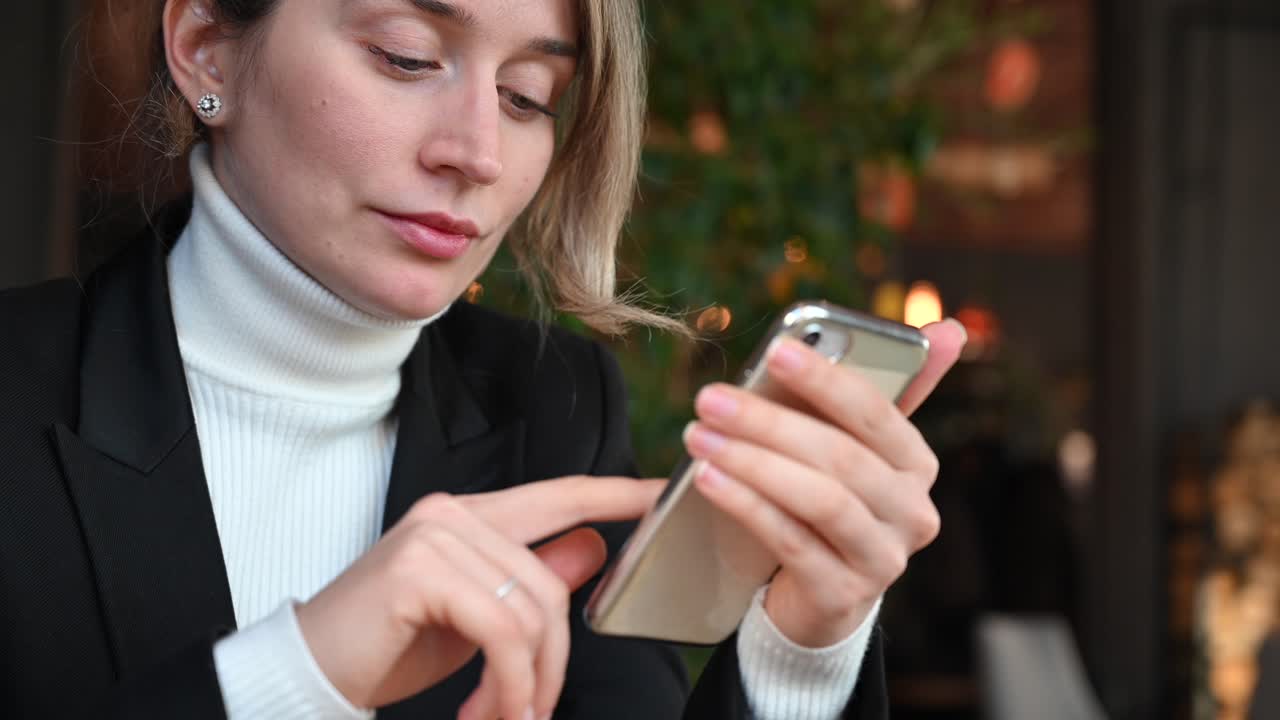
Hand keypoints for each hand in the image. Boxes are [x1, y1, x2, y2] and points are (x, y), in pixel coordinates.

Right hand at [294, 475, 664, 719]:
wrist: (310, 672)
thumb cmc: (389, 646)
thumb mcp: (474, 617)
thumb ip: (531, 580)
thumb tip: (594, 549)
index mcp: (470, 516)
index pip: (558, 495)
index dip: (614, 494)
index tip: (660, 493)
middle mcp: (454, 513)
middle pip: (552, 583)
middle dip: (554, 662)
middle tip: (531, 715)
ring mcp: (434, 535)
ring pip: (532, 612)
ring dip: (527, 685)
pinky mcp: (419, 570)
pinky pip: (501, 632)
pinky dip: (506, 686)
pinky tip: (483, 714)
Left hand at [682, 320, 965, 646]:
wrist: (821, 595)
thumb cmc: (830, 500)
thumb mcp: (853, 446)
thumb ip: (885, 388)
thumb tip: (949, 330)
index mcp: (916, 464)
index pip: (876, 412)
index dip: (827, 380)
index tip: (777, 349)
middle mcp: (912, 512)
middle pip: (841, 456)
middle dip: (769, 422)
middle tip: (710, 398)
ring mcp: (882, 559)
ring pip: (819, 499)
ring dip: (752, 463)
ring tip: (699, 438)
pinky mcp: (843, 595)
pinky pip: (790, 541)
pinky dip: (746, 505)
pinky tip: (708, 480)